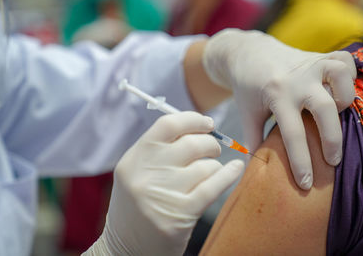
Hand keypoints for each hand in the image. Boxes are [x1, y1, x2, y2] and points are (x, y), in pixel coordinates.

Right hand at [83, 111, 243, 255]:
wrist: (126, 250)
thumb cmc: (137, 207)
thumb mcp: (136, 174)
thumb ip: (159, 151)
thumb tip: (197, 128)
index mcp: (134, 159)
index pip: (167, 125)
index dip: (193, 120)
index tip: (207, 123)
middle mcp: (145, 174)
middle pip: (191, 143)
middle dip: (210, 143)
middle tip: (214, 149)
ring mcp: (163, 194)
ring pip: (205, 166)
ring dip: (215, 166)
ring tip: (211, 172)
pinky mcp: (180, 215)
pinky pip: (213, 186)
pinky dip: (229, 175)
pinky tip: (236, 169)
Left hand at [203, 29, 355, 189]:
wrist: (247, 54)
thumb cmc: (247, 88)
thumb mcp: (247, 114)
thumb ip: (253, 140)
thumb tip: (254, 170)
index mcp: (276, 95)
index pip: (292, 134)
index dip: (301, 162)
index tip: (306, 183)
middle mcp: (296, 79)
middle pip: (325, 109)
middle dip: (332, 140)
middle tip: (332, 161)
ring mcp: (310, 64)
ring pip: (340, 76)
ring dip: (344, 98)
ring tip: (337, 115)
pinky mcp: (319, 55)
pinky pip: (344, 60)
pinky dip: (349, 76)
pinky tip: (340, 90)